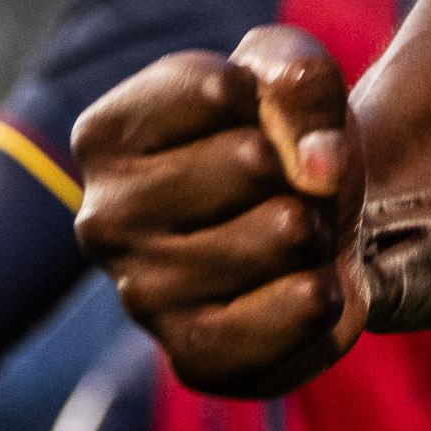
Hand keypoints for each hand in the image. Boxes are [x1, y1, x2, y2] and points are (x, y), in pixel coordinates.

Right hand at [71, 26, 372, 397]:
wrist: (312, 220)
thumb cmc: (281, 135)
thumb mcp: (291, 72)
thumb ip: (301, 76)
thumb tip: (319, 166)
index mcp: (104, 137)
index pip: (221, 90)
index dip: (267, 94)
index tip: (250, 116)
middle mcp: (103, 221)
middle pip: (253, 162)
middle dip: (295, 165)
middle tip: (277, 185)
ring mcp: (143, 298)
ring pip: (287, 233)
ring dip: (315, 225)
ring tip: (286, 232)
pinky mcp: (197, 358)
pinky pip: (303, 309)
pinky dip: (327, 287)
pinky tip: (301, 282)